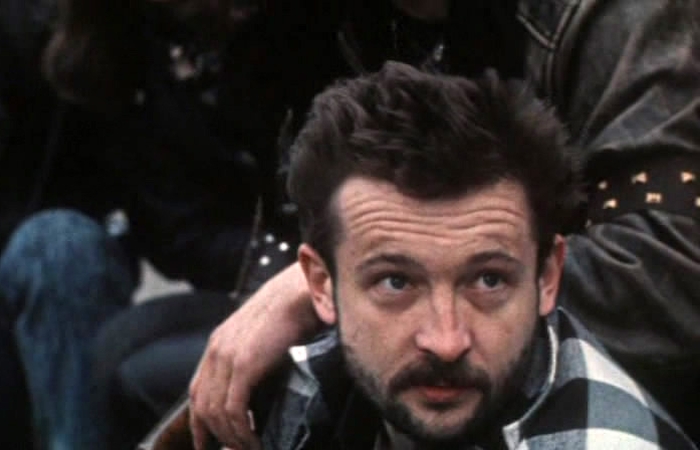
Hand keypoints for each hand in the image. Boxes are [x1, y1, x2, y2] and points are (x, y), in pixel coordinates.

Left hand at [188, 262, 319, 449]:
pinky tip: (255, 441)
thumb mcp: (264, 334)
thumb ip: (256, 356)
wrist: (302, 291)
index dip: (200, 422)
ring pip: (216, 413)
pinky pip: (234, 411)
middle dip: (215, 437)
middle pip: (203, 406)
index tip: (206, 444)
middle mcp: (217, 350)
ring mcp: (227, 357)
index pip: (198, 391)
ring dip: (233, 439)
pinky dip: (242, 433)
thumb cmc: (293, 310)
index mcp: (220, 343)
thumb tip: (262, 386)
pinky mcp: (244, 365)